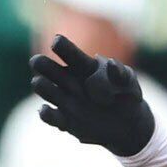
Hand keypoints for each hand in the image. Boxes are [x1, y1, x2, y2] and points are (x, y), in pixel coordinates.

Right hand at [29, 34, 154, 156]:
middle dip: (42, 64)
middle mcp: (70, 81)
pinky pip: (50, 116)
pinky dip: (46, 114)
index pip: (70, 53)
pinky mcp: (64, 120)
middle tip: (37, 61)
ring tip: (39, 82)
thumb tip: (111, 62)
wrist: (128, 125)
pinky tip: (45, 109)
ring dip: (41, 86)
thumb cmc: (127, 95)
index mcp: (85, 67)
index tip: (57, 41)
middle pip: (49, 69)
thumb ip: (120, 73)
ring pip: (46, 90)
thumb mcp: (129, 82)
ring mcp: (65, 100)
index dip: (62, 46)